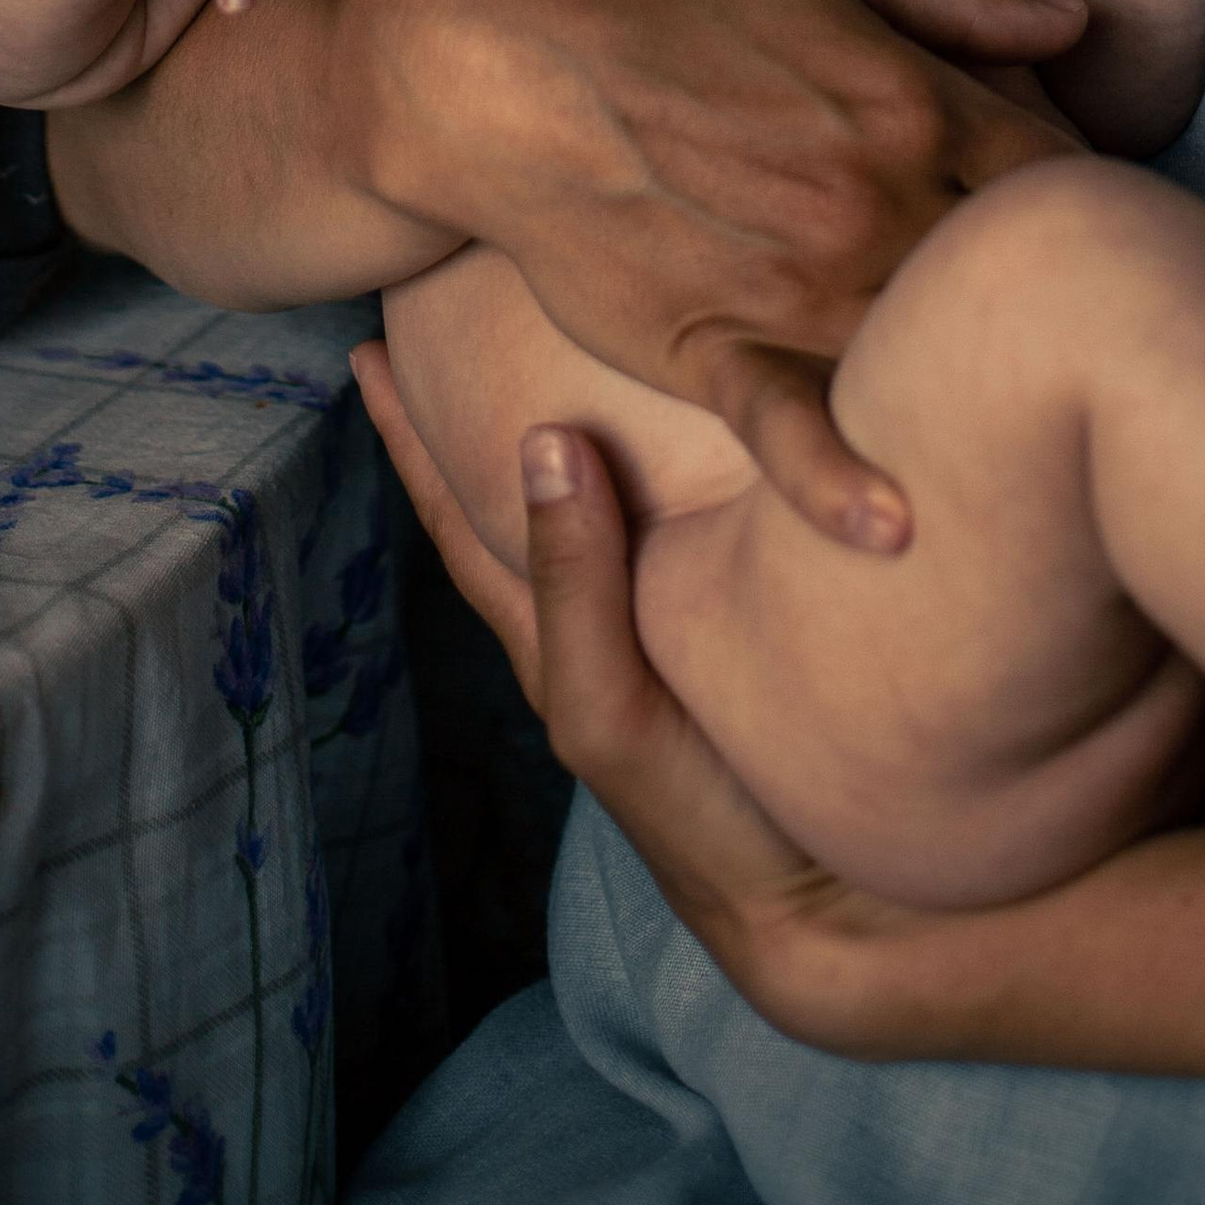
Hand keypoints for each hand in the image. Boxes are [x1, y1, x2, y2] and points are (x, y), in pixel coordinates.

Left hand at [352, 348, 917, 1054]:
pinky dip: (675, 452)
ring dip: (577, 419)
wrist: (834, 892)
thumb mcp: (613, 707)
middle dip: (479, 408)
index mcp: (557, 631)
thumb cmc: (706, 815)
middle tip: (451, 312)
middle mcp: (608, 609)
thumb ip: (573, 587)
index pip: (461, 515)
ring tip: (563, 334)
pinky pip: (691, 508)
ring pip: (603, 495)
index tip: (369, 353)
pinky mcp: (751, 605)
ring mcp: (677, 610)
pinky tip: (712, 412)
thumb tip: (544, 439)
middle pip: (525, 490)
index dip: (411, 438)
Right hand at [360, 0, 1085, 550]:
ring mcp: (791, 282)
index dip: (1093, 218)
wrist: (503, 59)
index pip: (1057, 183)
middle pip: (1006, 287)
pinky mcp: (708, 345)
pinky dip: (840, 484)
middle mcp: (872, 199)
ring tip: (1021, 434)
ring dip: (969, 397)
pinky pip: (789, 430)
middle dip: (1047, 318)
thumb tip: (1080, 24)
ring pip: (921, 361)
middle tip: (1077, 349)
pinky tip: (895, 531)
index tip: (1099, 247)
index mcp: (912, 98)